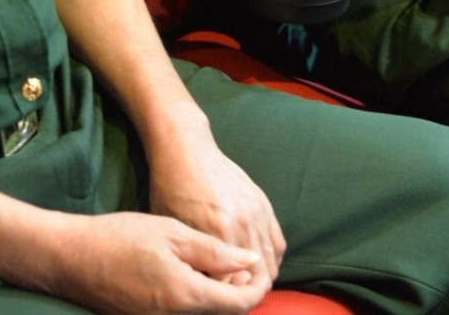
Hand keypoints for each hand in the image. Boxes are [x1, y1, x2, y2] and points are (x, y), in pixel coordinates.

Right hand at [36, 211, 267, 314]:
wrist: (70, 258)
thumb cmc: (120, 238)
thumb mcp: (172, 233)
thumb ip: (214, 251)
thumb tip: (251, 261)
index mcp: (186, 296)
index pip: (239, 304)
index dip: (256, 287)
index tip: (258, 267)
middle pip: (222, 313)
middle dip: (238, 292)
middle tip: (240, 263)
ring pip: (202, 314)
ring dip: (217, 295)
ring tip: (217, 264)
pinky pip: (181, 314)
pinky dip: (194, 298)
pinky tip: (190, 273)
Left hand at [148, 131, 283, 287]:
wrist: (186, 148)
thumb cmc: (170, 187)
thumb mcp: (173, 227)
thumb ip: (193, 257)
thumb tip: (204, 286)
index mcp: (218, 230)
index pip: (230, 283)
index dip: (224, 298)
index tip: (216, 302)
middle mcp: (243, 223)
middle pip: (257, 277)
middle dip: (246, 293)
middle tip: (232, 299)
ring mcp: (257, 213)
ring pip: (272, 263)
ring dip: (261, 279)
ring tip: (245, 286)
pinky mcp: (264, 204)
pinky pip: (278, 243)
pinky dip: (272, 259)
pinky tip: (259, 265)